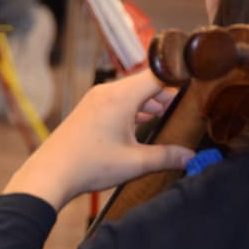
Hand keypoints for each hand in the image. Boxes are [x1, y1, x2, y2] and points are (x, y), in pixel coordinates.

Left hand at [2, 70, 194, 209]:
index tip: (198, 82)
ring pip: (131, 93)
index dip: (180, 77)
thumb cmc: (89, 165)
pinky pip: (117, 101)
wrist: (50, 174)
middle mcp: (107, 92)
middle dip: (166, 95)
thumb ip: (167, 157)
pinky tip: (143, 123)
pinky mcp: (88, 110)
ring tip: (168, 116)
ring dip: (149, 103)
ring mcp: (95, 100)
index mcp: (120, 97)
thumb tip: (191, 156)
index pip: (158, 75)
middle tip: (189, 107)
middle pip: (145, 83)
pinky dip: (133, 109)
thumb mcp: (135, 162)